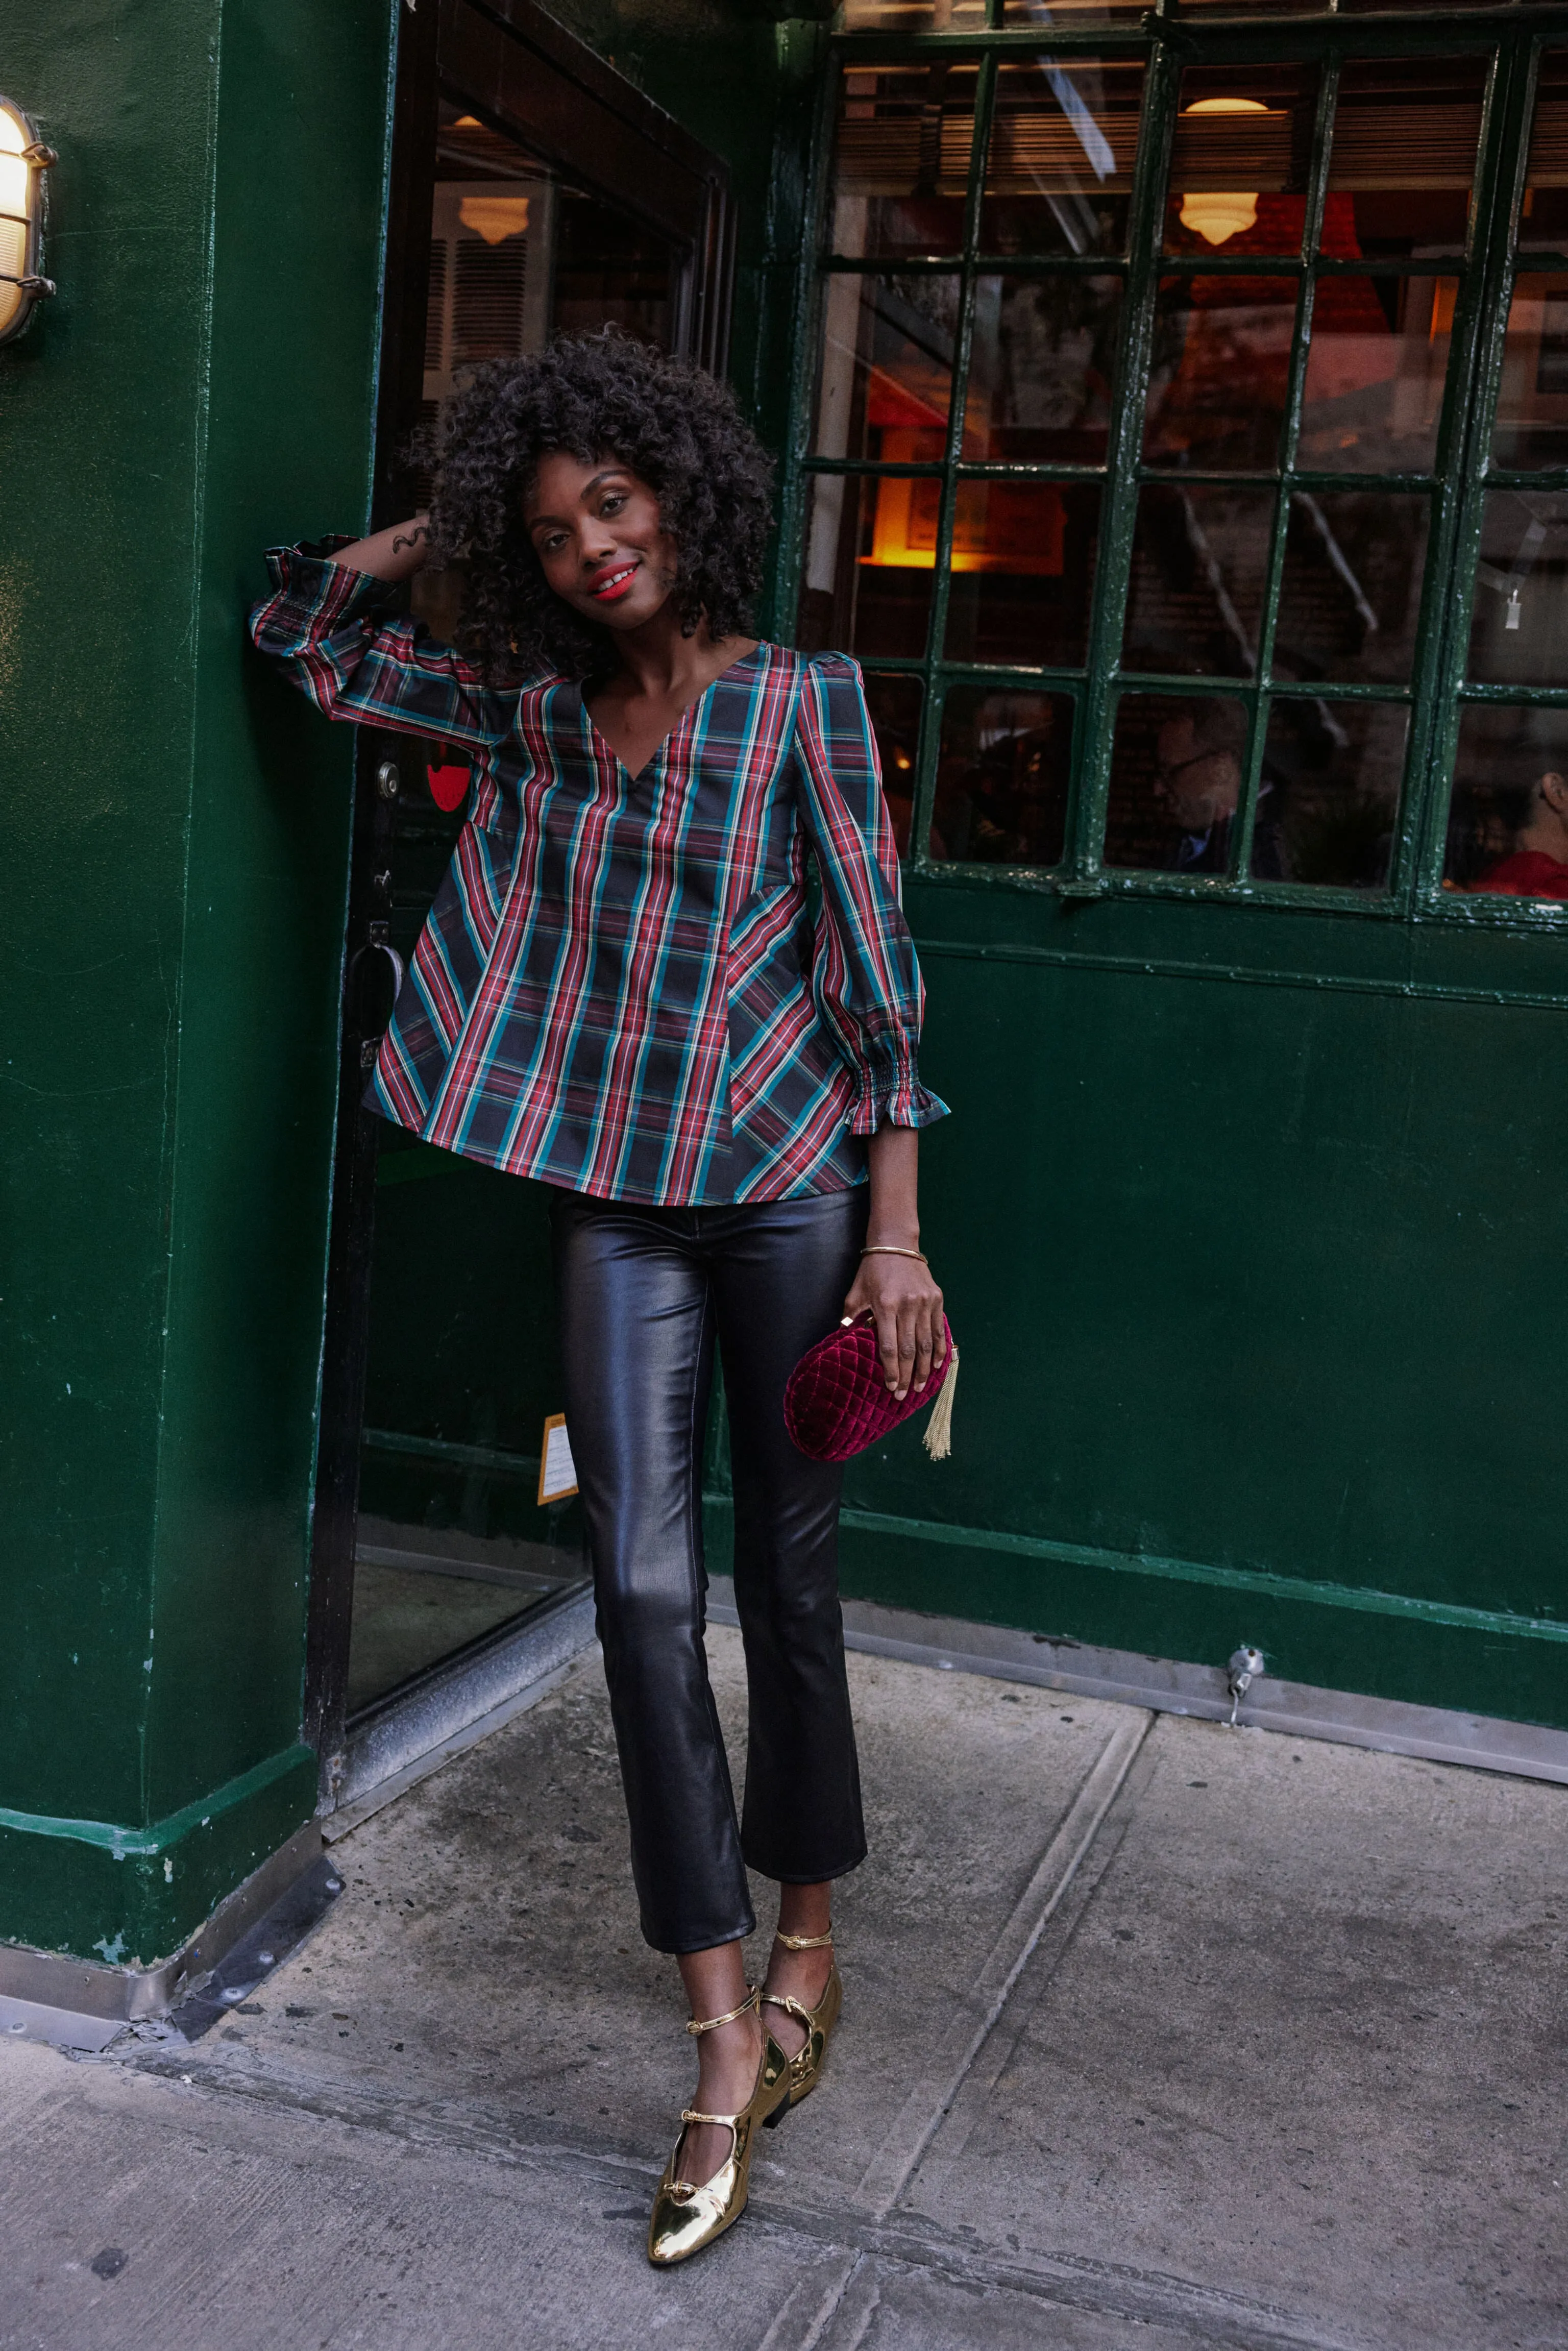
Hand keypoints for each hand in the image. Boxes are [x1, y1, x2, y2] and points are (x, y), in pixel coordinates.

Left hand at [841, 1250, 945, 1401]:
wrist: (896, 1245)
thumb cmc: (871, 1271)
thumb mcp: (856, 1292)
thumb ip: (850, 1317)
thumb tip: (843, 1341)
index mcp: (885, 1305)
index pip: (888, 1347)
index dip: (890, 1371)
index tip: (890, 1388)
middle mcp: (907, 1305)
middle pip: (909, 1349)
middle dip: (907, 1376)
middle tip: (904, 1396)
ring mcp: (925, 1302)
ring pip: (926, 1343)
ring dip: (924, 1368)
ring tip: (921, 1386)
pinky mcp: (936, 1298)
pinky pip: (939, 1329)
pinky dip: (938, 1348)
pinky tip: (937, 1364)